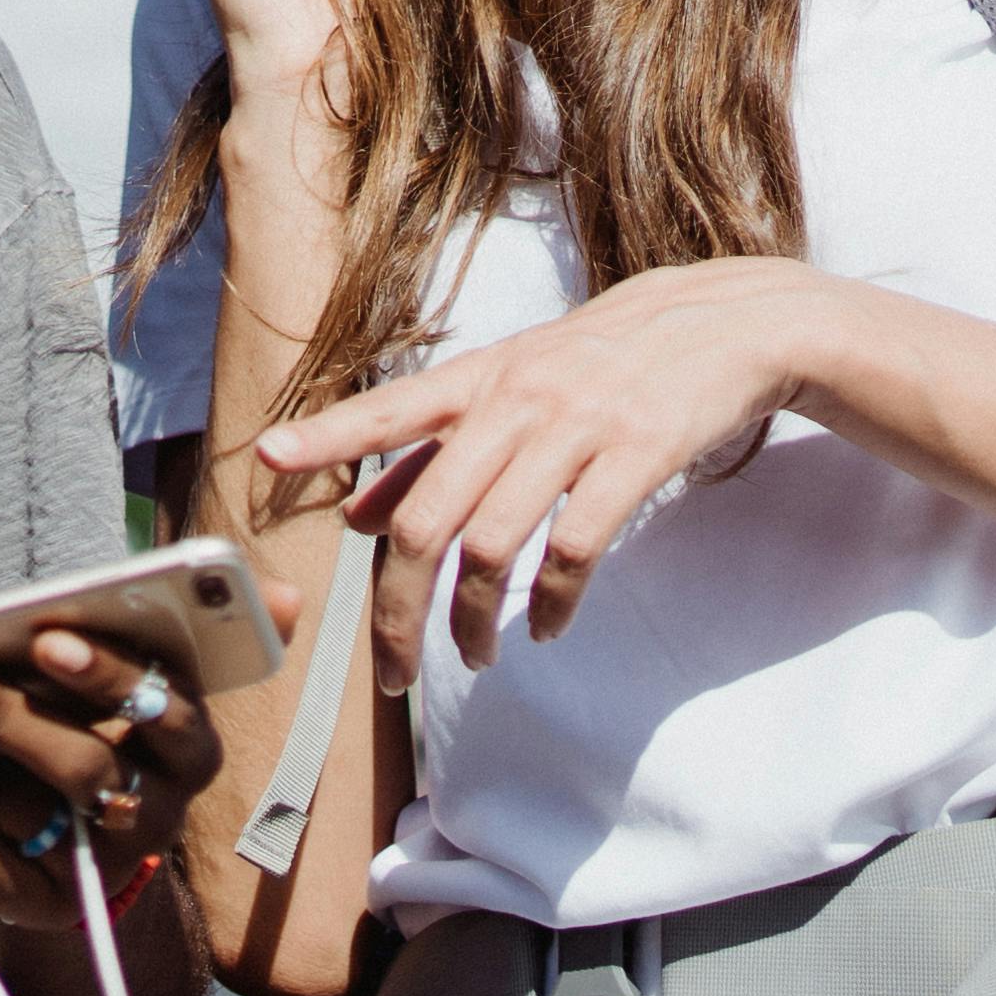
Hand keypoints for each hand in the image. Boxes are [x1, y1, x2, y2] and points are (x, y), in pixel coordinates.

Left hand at [0, 623, 229, 906]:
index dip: (109, 676)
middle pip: (87, 763)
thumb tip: (288, 595)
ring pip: (36, 815)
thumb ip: (194, 633)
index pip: (164, 708)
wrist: (83, 853)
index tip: (49, 640)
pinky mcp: (60, 910)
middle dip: (7, 713)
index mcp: (193, 750)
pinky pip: (5, 877)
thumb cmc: (102, 735)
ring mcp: (111, 867)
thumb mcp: (143, 685)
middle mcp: (162, 812)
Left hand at [255, 258, 844, 682]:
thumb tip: (353, 516)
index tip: (268, 459)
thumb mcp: (514, 386)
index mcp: (481, 379)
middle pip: (429, 518)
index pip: (389, 410)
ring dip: (472, 620)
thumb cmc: (607, 361)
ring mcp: (576, 427)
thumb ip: (431, 450)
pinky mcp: (635, 456)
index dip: (328, 437)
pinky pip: (574, 549)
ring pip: (492, 545)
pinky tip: (549, 629)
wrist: (728, 323)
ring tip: (473, 656)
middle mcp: (517, 401)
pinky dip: (554, 603)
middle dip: (398, 610)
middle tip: (392, 672)